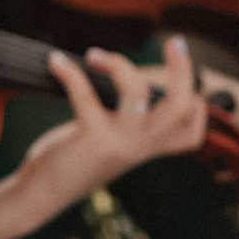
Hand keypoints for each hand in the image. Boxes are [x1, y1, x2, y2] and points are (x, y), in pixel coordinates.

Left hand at [21, 36, 210, 213]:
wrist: (42, 195)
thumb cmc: (74, 162)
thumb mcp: (110, 143)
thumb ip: (124, 121)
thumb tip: (122, 75)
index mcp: (147, 149)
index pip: (192, 133)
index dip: (195, 104)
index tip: (177, 79)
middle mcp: (140, 147)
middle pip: (180, 106)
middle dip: (182, 69)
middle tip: (176, 43)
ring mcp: (119, 142)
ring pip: (138, 92)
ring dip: (117, 62)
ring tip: (93, 55)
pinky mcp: (92, 137)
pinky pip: (85, 92)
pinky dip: (69, 72)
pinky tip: (55, 63)